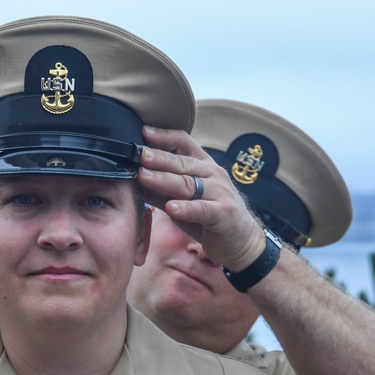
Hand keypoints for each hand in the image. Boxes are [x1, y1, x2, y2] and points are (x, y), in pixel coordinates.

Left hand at [138, 126, 265, 271]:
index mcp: (203, 166)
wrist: (241, 241)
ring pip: (188, 184)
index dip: (165, 137)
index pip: (184, 143)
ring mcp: (220, 193)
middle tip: (139, 154)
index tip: (144, 132)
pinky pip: (202, 209)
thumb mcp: (183, 200)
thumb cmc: (208, 218)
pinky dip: (186, 208)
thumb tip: (133, 179)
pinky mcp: (224, 214)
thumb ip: (161, 190)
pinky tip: (170, 207)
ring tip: (144, 176)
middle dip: (159, 158)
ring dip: (164, 180)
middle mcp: (213, 175)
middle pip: (182, 163)